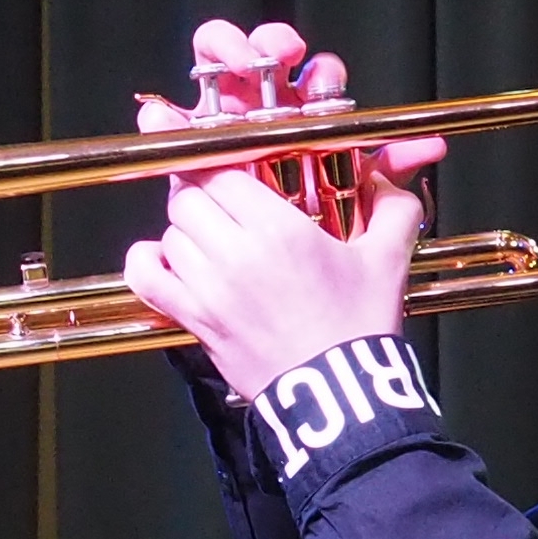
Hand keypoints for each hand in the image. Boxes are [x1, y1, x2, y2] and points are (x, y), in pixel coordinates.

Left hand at [123, 19, 446, 394]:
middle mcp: (236, 253)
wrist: (340, 394)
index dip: (218, 156)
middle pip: (190, 194)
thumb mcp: (387, 259)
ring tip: (214, 236)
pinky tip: (164, 257)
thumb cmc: (361, 327)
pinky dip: (146, 261)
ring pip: (170, 230)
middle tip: (226, 199)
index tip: (210, 143)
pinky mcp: (194, 320)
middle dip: (204, 191)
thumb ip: (391, 204)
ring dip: (186, 228)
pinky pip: (146, 276)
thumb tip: (389, 172)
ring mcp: (209, 288)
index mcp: (281, 229)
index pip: (223, 167)